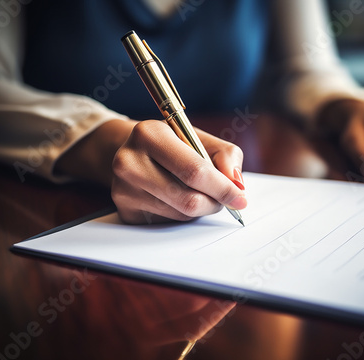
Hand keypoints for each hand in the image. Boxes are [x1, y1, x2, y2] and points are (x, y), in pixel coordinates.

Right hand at [111, 120, 246, 223]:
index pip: (194, 171)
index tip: (240, 198)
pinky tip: (175, 196)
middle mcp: (130, 162)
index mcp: (149, 134)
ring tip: (195, 189)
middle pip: (188, 199)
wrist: (130, 150)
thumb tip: (237, 185)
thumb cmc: (170, 143)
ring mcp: (123, 190)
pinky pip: (168, 222)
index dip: (222, 188)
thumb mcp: (198, 136)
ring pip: (181, 214)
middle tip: (224, 198)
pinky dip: (181, 213)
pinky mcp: (125, 211)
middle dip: (214, 202)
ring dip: (199, 208)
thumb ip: (225, 155)